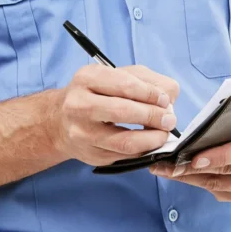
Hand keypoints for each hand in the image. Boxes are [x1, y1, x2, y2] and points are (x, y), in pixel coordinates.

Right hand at [47, 64, 179, 165]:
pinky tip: (150, 144)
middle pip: (123, 111)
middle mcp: (78, 105)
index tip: (165, 100)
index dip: (151, 94)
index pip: (125, 85)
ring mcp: (82, 133)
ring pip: (124, 140)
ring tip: (163, 134)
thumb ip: (146, 80)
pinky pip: (124, 156)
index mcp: (86, 78)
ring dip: (152, 139)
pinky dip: (143, 150)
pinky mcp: (90, 154)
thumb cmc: (96, 94)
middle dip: (153, 116)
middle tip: (169, 120)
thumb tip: (168, 97)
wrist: (60, 121)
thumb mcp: (117, 76)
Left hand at [150, 114, 230, 202]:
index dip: (220, 156)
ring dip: (189, 177)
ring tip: (164, 169)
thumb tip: (194, 135)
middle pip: (229, 170)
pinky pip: (217, 191)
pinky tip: (177, 174)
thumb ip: (227, 121)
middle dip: (195, 168)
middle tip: (167, 165)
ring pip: (219, 184)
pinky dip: (196, 182)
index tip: (195, 159)